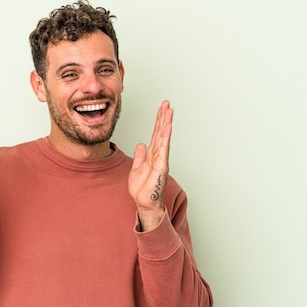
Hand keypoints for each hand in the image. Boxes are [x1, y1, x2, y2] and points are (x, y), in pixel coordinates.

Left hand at [128, 101, 173, 230]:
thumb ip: (140, 156)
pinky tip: (167, 126)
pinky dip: (166, 136)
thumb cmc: (142, 189)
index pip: (156, 134)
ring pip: (164, 137)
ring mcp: (161, 159)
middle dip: (163, 117)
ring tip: (169, 110)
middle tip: (166, 103)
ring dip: (166, 123)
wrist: (144, 203)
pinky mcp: (161, 165)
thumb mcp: (137, 168)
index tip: (161, 109)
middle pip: (161, 132)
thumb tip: (141, 144)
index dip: (158, 121)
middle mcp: (158, 155)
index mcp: (152, 155)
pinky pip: (164, 148)